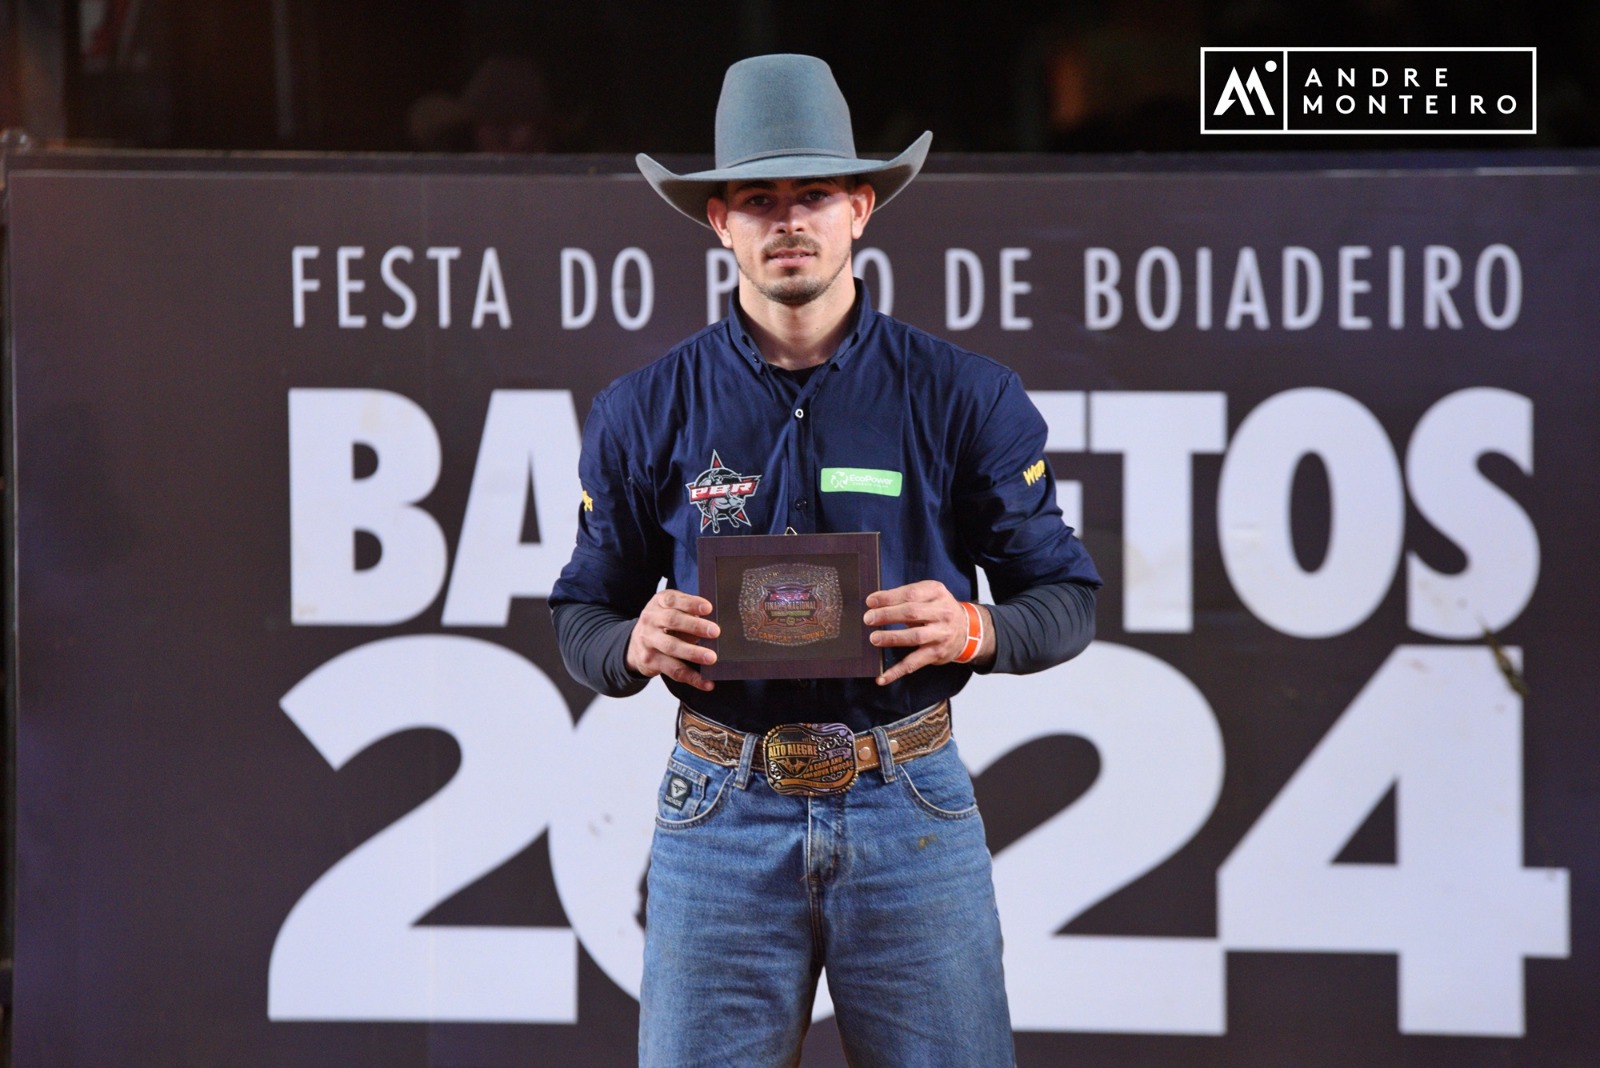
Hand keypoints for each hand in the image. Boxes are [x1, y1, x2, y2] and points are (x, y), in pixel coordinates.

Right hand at [626, 590, 718, 692]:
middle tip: (715, 631)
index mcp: (659, 603)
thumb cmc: (663, 623)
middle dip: (695, 626)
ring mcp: (649, 641)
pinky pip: (673, 670)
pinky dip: (692, 677)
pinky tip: (707, 683)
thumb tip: (717, 621)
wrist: (634, 645)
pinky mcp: (651, 661)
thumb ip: (688, 611)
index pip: (673, 600)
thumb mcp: (670, 609)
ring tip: (711, 658)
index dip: (691, 603)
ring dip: (693, 653)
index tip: (708, 608)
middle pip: (673, 621)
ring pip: (672, 647)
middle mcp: (651, 620)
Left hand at [863, 580, 990, 685]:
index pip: (911, 593)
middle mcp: (942, 613)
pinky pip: (914, 663)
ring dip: (892, 638)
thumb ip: (908, 597)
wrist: (968, 630)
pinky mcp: (937, 653)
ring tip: (874, 638)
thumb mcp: (930, 595)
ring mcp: (941, 634)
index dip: (889, 597)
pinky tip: (882, 678)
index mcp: (937, 593)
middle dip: (887, 615)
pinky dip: (896, 671)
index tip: (870, 601)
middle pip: (912, 613)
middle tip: (868, 618)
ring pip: (914, 637)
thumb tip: (875, 604)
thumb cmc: (939, 610)